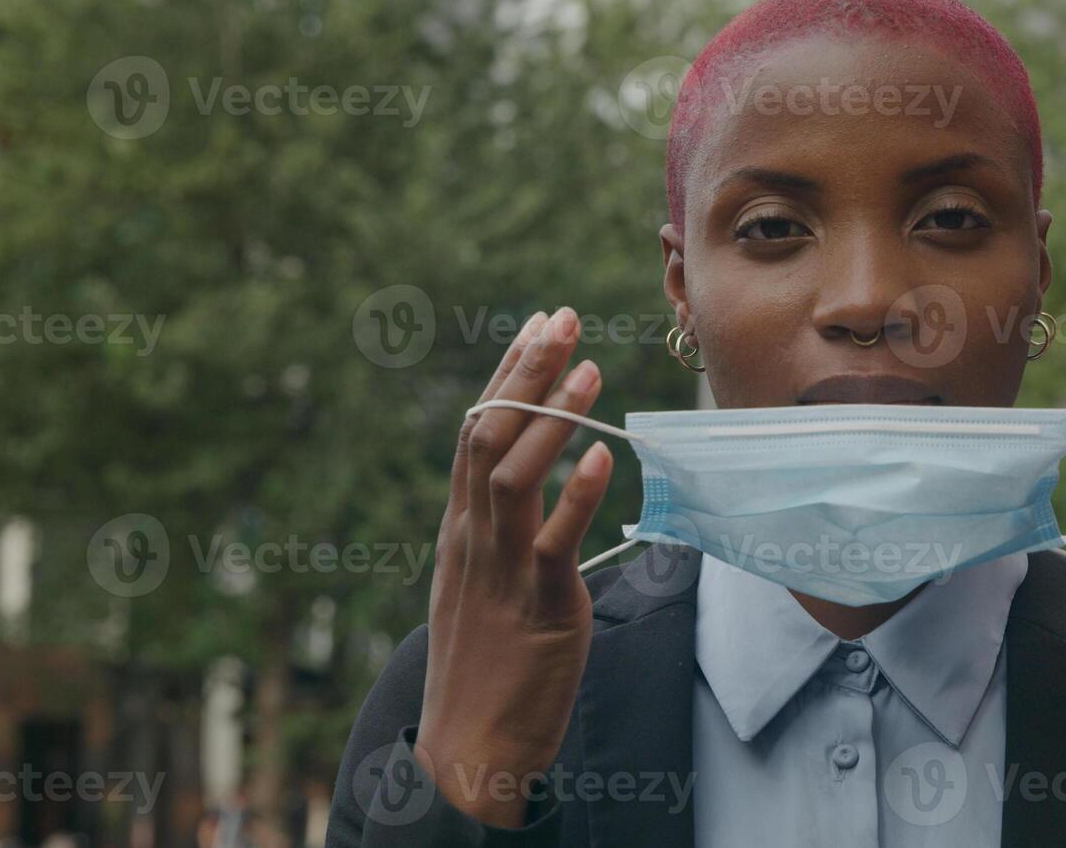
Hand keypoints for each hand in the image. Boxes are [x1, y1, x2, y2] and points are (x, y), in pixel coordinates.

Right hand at [414, 307, 614, 827]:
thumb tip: (522, 478)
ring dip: (552, 419)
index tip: (539, 324)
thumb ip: (497, 527)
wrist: (468, 747)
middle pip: (491, 436)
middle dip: (526, 372)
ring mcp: (501, 570)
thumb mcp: (479, 581)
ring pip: (514, 477)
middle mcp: (473, 537)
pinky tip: (603, 456)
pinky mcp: (538, 606)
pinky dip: (577, 496)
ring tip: (588, 368)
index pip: (479, 430)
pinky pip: (553, 542)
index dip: (509, 373)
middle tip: (562, 317)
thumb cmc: (485, 662)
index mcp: (461, 527)